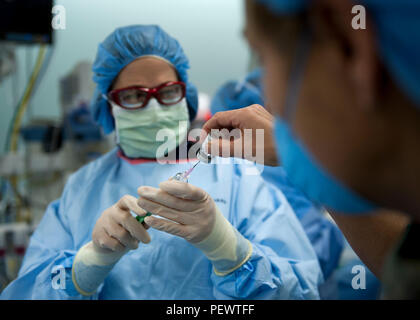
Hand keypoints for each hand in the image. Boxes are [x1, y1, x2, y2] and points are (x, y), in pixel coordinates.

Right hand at [73, 195, 150, 295]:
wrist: (105, 245)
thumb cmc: (125, 231)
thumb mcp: (134, 226)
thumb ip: (142, 223)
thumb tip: (150, 221)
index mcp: (121, 206)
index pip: (127, 200)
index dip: (136, 206)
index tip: (145, 214)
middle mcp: (110, 212)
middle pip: (125, 218)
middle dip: (139, 231)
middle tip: (148, 240)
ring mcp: (103, 223)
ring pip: (121, 234)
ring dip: (131, 242)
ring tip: (135, 246)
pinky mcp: (98, 236)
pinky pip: (114, 244)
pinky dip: (122, 248)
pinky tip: (123, 247)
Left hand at [137, 180, 251, 275]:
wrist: (214, 231)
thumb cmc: (201, 209)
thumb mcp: (198, 198)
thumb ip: (183, 190)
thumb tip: (165, 183)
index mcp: (203, 197)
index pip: (189, 191)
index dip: (175, 187)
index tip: (160, 184)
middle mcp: (201, 210)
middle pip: (175, 202)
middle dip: (156, 195)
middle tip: (140, 190)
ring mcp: (196, 223)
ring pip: (171, 214)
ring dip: (153, 207)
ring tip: (140, 201)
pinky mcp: (190, 235)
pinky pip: (172, 228)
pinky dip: (159, 223)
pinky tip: (147, 218)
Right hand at [201, 104, 278, 165]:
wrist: (295, 150)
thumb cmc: (271, 148)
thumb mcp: (243, 150)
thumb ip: (221, 148)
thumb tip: (205, 147)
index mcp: (244, 114)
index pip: (218, 117)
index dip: (207, 129)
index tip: (202, 142)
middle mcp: (250, 111)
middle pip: (226, 120)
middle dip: (218, 135)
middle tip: (215, 150)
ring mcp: (257, 115)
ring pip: (235, 124)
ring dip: (228, 137)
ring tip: (230, 151)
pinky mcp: (262, 122)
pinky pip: (244, 127)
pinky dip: (238, 136)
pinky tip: (241, 147)